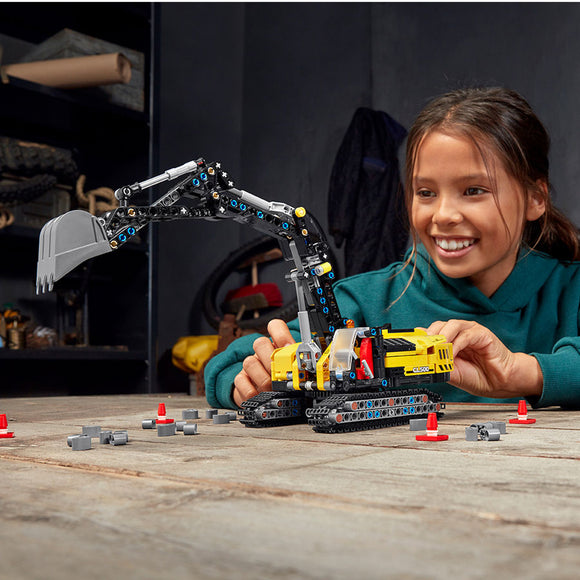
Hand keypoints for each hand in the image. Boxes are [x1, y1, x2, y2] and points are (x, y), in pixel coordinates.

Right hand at [233, 319, 295, 406]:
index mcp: (277, 346)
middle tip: (280, 375)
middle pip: (260, 343)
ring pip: (249, 362)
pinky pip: (239, 380)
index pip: (275, 327)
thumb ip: (298, 365)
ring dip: (263, 379)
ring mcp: (251, 365)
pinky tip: (258, 395)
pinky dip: (250, 390)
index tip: (288, 347)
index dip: (281, 334)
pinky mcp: (241, 379)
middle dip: (271, 361)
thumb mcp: (293, 370)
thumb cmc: (282, 380)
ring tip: (272, 389)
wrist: (265, 394)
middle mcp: (262, 352)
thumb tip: (310, 366)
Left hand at [426, 320, 542, 398]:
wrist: (502, 383)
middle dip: (429, 338)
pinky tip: (452, 355)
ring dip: (441, 338)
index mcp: (449, 341)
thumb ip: (439, 365)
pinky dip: (456, 344)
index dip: (421, 339)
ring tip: (437, 352)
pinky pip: (466, 335)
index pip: (431, 333)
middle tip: (423, 350)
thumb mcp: (453, 373)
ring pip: (451, 326)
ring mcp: (470, 332)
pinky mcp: (482, 334)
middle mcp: (458, 333)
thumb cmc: (480, 376)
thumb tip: (422, 361)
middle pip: (438, 326)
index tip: (412, 348)